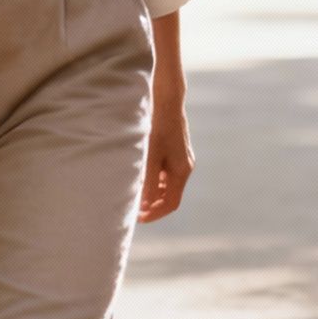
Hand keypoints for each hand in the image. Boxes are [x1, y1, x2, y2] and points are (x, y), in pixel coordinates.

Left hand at [140, 102, 193, 222]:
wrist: (167, 100)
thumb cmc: (158, 127)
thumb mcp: (150, 156)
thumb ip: (149, 181)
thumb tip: (145, 205)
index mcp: (182, 171)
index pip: (171, 203)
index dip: (155, 214)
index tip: (138, 218)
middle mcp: (184, 166)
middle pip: (170, 195)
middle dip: (153, 205)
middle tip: (133, 209)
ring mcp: (180, 158)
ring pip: (167, 184)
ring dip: (152, 192)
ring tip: (133, 193)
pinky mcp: (174, 149)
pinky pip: (165, 172)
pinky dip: (154, 179)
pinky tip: (139, 175)